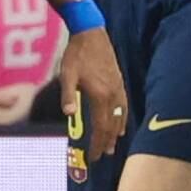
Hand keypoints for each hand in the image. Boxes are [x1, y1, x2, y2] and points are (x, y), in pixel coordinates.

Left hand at [59, 26, 127, 161]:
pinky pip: (124, 107)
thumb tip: (68, 114)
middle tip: (102, 155)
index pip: (101, 127)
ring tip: (112, 145)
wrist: (91, 33)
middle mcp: (112, 95)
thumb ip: (67, 95)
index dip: (98, 144)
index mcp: (100, 95)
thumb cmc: (76, 54)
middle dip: (107, 142)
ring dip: (116, 133)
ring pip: (120, 117)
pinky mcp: (119, 83)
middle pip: (112, 125)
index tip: (94, 156)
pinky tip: (120, 123)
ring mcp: (118, 89)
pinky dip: (122, 119)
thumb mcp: (67, 75)